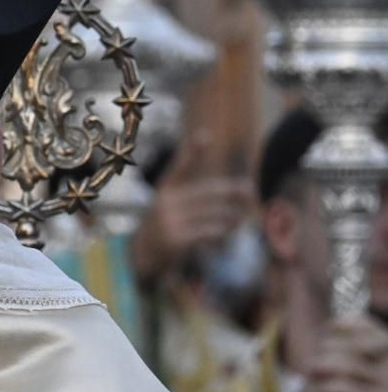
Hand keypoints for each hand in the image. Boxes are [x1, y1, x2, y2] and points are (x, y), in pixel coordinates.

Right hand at [129, 132, 253, 282]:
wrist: (141, 255)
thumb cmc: (164, 227)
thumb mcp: (171, 207)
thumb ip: (196, 198)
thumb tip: (233, 191)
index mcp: (164, 191)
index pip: (180, 168)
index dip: (191, 152)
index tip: (204, 136)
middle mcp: (165, 203)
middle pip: (206, 193)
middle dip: (230, 191)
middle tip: (249, 189)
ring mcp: (169, 221)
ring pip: (211, 214)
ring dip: (231, 217)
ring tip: (240, 218)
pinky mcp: (176, 239)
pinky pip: (208, 233)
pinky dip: (221, 232)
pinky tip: (228, 232)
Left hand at [307, 314, 387, 391]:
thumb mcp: (369, 376)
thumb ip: (356, 354)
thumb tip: (333, 327)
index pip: (374, 329)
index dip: (353, 324)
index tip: (330, 326)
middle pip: (360, 345)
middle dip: (333, 347)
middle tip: (315, 356)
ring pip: (352, 366)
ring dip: (327, 366)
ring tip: (310, 372)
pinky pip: (353, 390)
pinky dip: (334, 388)